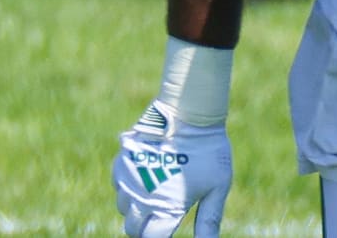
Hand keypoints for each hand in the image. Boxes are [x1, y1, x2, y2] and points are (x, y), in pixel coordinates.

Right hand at [112, 101, 231, 236]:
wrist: (189, 111)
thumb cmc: (208, 150)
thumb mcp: (216, 186)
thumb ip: (209, 220)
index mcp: (165, 209)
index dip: (159, 237)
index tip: (167, 230)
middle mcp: (141, 199)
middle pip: (133, 229)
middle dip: (146, 227)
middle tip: (162, 214)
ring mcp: (127, 181)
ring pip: (124, 208)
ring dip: (136, 206)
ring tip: (158, 192)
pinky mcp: (120, 163)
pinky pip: (119, 185)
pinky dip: (129, 186)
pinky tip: (147, 175)